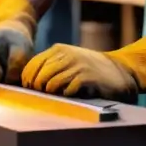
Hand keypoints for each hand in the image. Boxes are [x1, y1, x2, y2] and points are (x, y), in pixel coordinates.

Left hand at [21, 36, 145, 101]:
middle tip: (47, 96)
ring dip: (52, 94)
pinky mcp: (87, 77)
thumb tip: (27, 83)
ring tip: (60, 95)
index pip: (31, 66)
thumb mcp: (68, 61)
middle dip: (39, 90)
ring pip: (50, 84)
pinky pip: (67, 90)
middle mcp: (66, 55)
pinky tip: (74, 94)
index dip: (28, 81)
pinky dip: (67, 96)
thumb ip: (50, 66)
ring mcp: (77, 65)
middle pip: (39, 77)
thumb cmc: (89, 70)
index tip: (33, 91)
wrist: (119, 72)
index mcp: (59, 49)